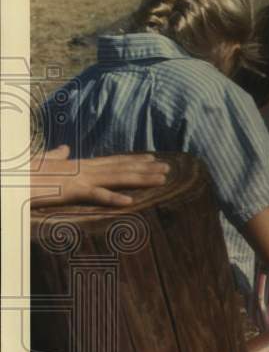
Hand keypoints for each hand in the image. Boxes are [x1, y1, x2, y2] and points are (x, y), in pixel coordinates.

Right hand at [30, 147, 169, 206]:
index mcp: (78, 165)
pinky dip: (112, 198)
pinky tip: (130, 202)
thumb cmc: (21, 172)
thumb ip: (55, 156)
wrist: (10, 177)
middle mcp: (83, 169)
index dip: (133, 159)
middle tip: (169, 168)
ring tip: (162, 180)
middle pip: (120, 168)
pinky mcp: (69, 191)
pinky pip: (94, 196)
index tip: (153, 158)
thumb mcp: (41, 162)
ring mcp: (78, 179)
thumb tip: (65, 149)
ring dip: (140, 179)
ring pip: (116, 178)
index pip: (111, 161)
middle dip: (145, 168)